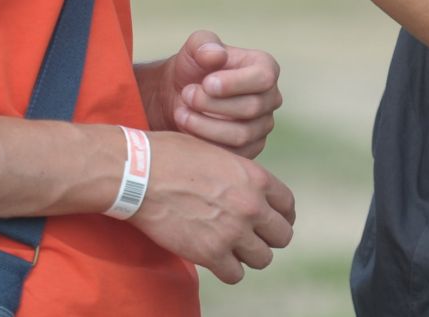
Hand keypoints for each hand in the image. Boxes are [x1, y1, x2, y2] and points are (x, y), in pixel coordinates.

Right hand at [131, 131, 295, 284]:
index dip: (281, 215)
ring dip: (249, 255)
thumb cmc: (172, 156)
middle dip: (268, 238)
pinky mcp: (211, 254)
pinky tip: (215, 259)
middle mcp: (251, 206)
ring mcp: (233, 232)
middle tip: (252, 238)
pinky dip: (227, 270)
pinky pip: (235, 275)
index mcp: (255, 178)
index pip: (287, 205)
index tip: (271, 221)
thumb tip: (248, 191)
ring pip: (263, 259)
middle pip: (282, 236)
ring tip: (232, 248)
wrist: (140, 173)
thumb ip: (239, 175)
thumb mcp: (217, 154)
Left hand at [145, 30, 283, 158]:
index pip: (264, 78)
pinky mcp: (249, 150)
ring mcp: (262, 126)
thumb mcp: (195, 47)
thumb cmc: (194, 67)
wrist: (182, 95)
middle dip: (213, 104)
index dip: (235, 83)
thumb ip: (204, 44)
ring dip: (206, 125)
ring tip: (181, 112)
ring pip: (242, 135)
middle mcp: (270, 98)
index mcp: (265, 68)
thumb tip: (217, 55)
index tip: (206, 83)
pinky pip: (233, 155)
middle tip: (186, 95)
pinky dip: (206, 144)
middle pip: (251, 108)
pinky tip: (187, 129)